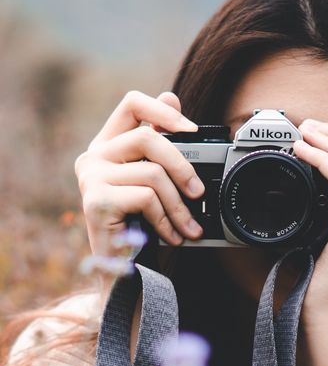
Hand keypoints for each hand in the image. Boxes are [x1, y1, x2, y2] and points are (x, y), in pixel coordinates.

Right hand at [75, 90, 205, 255]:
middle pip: (147, 138)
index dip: (163, 111)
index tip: (191, 130)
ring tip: (188, 227)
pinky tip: (171, 236)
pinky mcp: (95, 201)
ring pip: (152, 173)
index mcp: (107, 144)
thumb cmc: (138, 223)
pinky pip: (146, 198)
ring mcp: (90, 178)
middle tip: (199, 192)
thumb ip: (159, 142)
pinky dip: (166, 220)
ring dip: (178, 205)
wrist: (121, 270)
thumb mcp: (151, 179)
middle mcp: (93, 156)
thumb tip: (171, 95)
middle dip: (182, 166)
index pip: (132, 104)